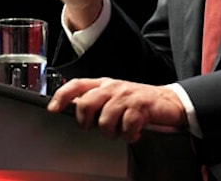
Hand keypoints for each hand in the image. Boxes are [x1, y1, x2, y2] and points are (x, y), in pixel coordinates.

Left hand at [46, 77, 187, 142]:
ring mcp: (126, 96)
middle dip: (87, 122)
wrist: (167, 102)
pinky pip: (126, 127)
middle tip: (96, 128)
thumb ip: (95, 100)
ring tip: (121, 130)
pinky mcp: (141, 106)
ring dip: (112, 132)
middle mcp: (113, 87)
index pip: (77, 85)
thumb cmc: (137, 102)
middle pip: (86, 104)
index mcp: (103, 84)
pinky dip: (129, 135)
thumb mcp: (113, 97)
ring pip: (105, 120)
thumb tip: (71, 108)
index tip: (53, 108)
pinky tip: (134, 132)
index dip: (62, 95)